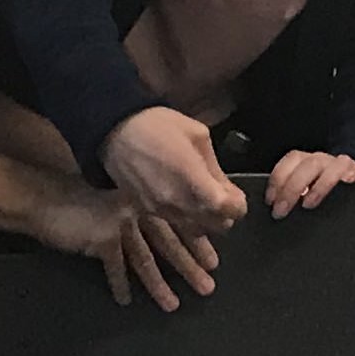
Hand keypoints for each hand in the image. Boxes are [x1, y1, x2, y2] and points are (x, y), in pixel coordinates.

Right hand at [40, 189, 218, 309]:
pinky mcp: (103, 239)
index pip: (177, 222)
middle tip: (207, 286)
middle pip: (168, 242)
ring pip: (146, 259)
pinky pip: (115, 267)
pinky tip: (125, 300)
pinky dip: (120, 285)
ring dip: (160, 284)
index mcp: (143, 197)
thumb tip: (154, 229)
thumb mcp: (111, 197)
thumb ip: (134, 209)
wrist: (42, 197)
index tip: (212, 261)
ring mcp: (121, 223)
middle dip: (189, 266)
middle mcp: (137, 208)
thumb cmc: (74, 196)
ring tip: (172, 304)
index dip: (196, 243)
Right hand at [102, 107, 245, 232]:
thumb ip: (215, 168)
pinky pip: (175, 223)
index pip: (227, 209)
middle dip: (225, 214)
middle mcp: (178, 201)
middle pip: (217, 226)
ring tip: (203, 199)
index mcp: (193, 180)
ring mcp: (161, 209)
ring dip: (206, 219)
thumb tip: (228, 189)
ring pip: (196, 229)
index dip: (239, 206)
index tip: (237, 198)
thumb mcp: (198, 136)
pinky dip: (186, 217)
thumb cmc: (158, 126)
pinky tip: (183, 199)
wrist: (115, 131)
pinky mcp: (147, 210)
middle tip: (223, 199)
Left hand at [265, 150, 354, 217]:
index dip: (278, 179)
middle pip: (310, 164)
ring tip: (309, 203)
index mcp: (308, 163)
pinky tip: (349, 182)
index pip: (291, 161)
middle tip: (282, 211)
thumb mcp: (302, 198)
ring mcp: (348, 167)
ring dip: (321, 183)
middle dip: (292, 187)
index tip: (271, 200)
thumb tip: (273, 208)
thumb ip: (291, 198)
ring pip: (337, 164)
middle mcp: (327, 162)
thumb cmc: (323, 203)